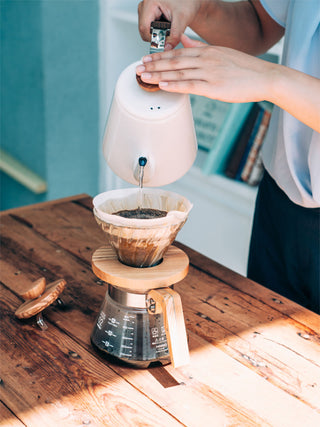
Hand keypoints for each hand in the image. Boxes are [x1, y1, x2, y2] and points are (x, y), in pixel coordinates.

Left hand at [136, 34, 273, 102]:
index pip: (178, 53)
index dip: (159, 56)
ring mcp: (210, 73)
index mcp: (207, 51)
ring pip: (179, 73)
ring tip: (144, 77)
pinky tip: (163, 86)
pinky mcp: (214, 87)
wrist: (265, 77)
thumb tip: (185, 43)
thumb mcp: (222, 53)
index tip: (146, 58)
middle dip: (154, 65)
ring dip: (159, 75)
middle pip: (174, 61)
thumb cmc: (245, 69)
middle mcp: (206, 59)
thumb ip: (201, 49)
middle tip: (138, 68)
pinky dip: (175, 85)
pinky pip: (190, 86)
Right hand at [138, 0, 202, 48]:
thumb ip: (174, 35)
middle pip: (144, 31)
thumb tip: (166, 48)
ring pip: (146, 31)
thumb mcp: (182, 18)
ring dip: (158, 35)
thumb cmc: (186, 2)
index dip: (153, 39)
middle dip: (157, 37)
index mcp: (150, 3)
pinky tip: (167, 27)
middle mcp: (145, 6)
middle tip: (169, 35)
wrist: (188, 0)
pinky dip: (158, 32)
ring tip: (169, 29)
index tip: (164, 44)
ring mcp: (145, 10)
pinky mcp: (148, 14)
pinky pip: (149, 29)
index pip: (144, 28)